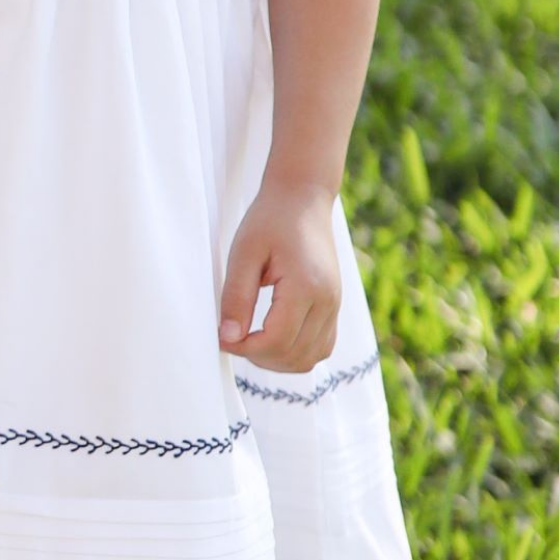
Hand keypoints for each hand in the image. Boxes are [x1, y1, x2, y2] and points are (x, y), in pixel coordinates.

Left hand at [219, 177, 343, 375]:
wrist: (302, 199)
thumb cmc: (270, 220)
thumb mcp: (243, 253)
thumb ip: (236, 297)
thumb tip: (229, 338)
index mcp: (306, 286)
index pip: (277, 340)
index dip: (246, 348)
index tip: (223, 337)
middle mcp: (327, 301)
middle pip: (294, 355)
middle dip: (259, 357)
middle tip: (233, 338)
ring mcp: (335, 305)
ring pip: (311, 358)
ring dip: (278, 360)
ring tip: (251, 340)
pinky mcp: (334, 306)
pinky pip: (321, 347)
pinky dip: (297, 353)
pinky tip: (273, 338)